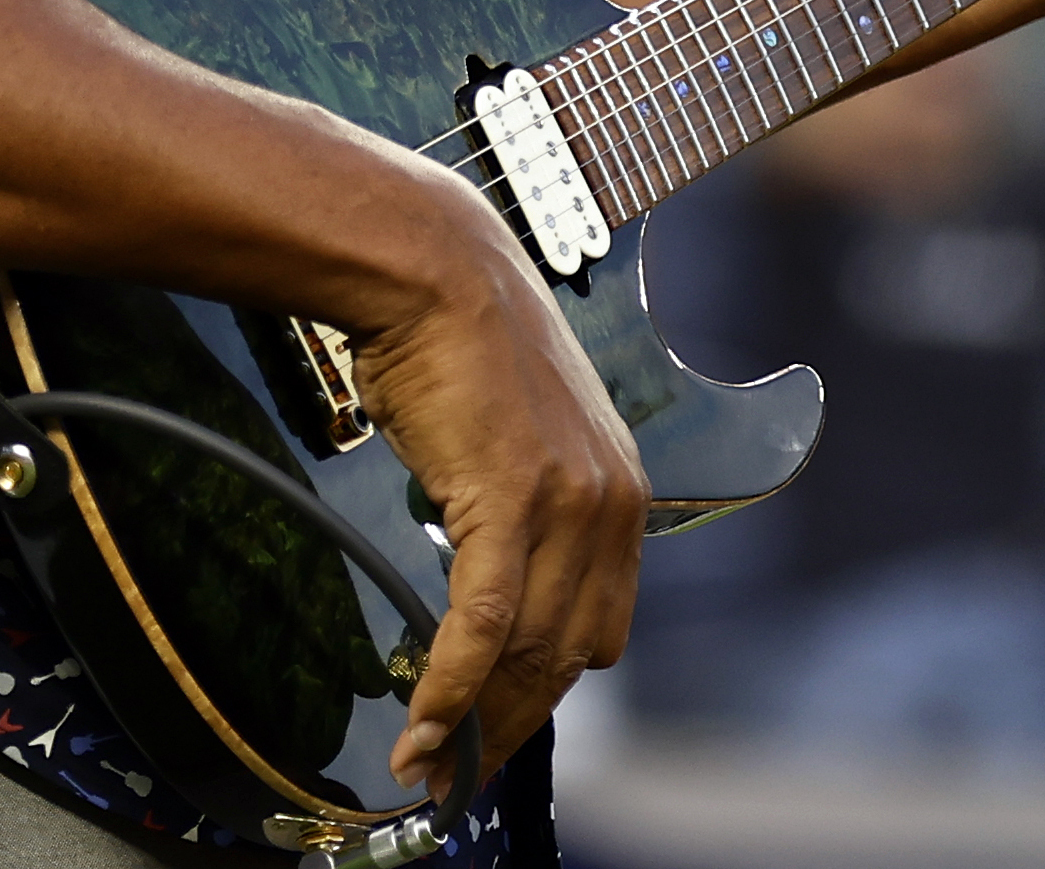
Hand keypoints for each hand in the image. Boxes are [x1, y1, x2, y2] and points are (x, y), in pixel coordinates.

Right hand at [343, 198, 647, 801]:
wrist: (432, 267)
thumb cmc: (456, 345)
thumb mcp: (520, 436)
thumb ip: (527, 511)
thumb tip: (489, 589)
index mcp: (621, 494)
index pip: (597, 629)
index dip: (545, 695)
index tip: (496, 734)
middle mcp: (611, 503)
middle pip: (569, 656)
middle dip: (512, 728)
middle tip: (455, 777)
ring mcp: (568, 501)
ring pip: (530, 652)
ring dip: (477, 722)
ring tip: (427, 766)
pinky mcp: (512, 497)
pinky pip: (485, 622)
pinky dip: (452, 684)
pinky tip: (422, 723)